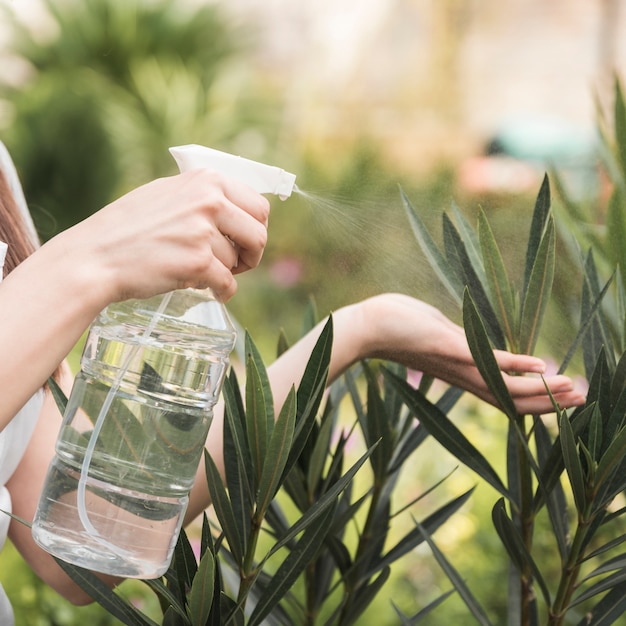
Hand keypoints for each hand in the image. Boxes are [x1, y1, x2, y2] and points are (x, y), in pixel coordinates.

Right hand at [56, 169, 269, 302]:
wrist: (95, 256)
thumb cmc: (128, 227)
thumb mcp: (168, 193)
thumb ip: (204, 196)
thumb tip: (239, 208)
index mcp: (207, 180)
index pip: (259, 206)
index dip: (255, 228)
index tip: (244, 242)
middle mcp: (209, 200)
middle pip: (259, 235)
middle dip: (251, 255)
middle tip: (237, 265)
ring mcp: (203, 231)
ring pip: (237, 262)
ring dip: (223, 272)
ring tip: (196, 271)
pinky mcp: (198, 261)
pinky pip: (228, 283)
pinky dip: (222, 292)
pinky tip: (211, 292)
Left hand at [358, 294, 585, 414]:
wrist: (366, 326)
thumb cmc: (397, 326)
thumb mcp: (436, 335)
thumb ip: (455, 341)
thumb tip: (464, 338)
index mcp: (461, 373)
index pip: (504, 394)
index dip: (535, 401)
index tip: (564, 400)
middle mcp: (463, 376)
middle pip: (512, 399)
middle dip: (549, 402)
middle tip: (583, 401)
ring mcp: (457, 364)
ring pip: (506, 385)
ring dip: (541, 390)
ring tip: (573, 389)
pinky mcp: (448, 348)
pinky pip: (487, 360)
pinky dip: (515, 365)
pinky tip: (540, 367)